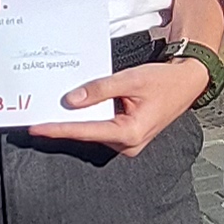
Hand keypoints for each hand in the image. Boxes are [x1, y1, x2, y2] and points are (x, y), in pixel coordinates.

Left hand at [26, 53, 209, 156]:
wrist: (186, 82)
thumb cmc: (164, 81)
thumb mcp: (130, 79)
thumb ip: (100, 89)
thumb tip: (72, 100)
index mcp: (130, 132)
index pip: (85, 131)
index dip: (59, 129)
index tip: (37, 128)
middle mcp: (128, 144)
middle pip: (87, 133)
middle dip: (64, 123)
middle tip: (39, 113)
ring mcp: (128, 143)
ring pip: (94, 131)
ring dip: (76, 120)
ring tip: (54, 107)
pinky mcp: (126, 137)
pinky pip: (102, 128)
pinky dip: (90, 118)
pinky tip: (77, 107)